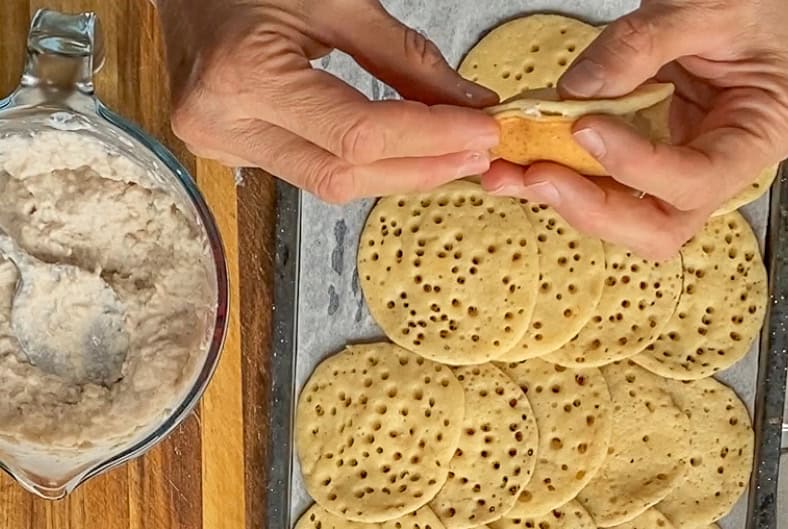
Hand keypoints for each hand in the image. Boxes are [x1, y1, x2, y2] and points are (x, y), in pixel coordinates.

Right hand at [156, 0, 499, 202]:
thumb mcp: (337, 2)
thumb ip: (405, 58)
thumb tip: (468, 102)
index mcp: (244, 74)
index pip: (357, 134)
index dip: (428, 138)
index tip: (481, 130)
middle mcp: (223, 124)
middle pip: (342, 175)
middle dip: (418, 168)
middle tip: (474, 153)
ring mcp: (221, 146)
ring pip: (327, 183)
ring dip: (394, 172)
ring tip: (447, 154)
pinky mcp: (231, 153)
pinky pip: (309, 172)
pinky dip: (360, 165)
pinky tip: (398, 153)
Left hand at [482, 0, 787, 258]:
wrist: (745, 0)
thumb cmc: (752, 1)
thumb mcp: (708, 6)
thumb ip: (643, 45)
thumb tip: (577, 92)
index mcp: (754, 135)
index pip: (696, 180)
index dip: (638, 167)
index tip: (586, 130)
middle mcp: (713, 164)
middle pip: (656, 226)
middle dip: (591, 208)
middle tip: (538, 176)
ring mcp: (672, 163)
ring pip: (619, 212)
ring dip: (560, 196)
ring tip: (509, 171)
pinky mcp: (640, 152)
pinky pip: (597, 179)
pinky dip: (557, 171)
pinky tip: (521, 157)